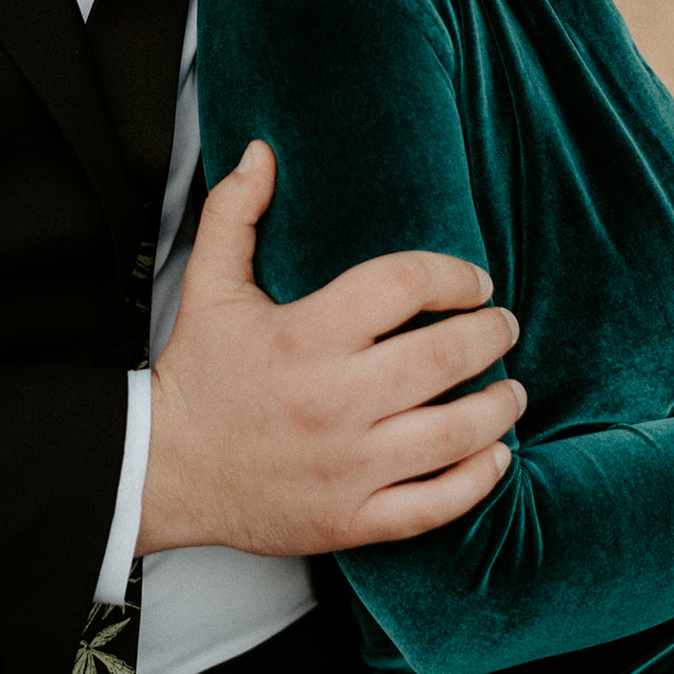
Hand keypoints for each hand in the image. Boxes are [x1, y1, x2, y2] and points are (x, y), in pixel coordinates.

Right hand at [138, 139, 523, 555]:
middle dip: (490, 335)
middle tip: (504, 325)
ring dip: (498, 408)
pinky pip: (434, 505)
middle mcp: (331, 400)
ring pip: (453, 434)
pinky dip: (477, 481)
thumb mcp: (209, 282)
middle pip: (444, 357)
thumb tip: (262, 152)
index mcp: (304, 336)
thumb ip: (235, 210)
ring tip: (513, 389)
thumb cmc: (197, 373)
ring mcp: (345, 466)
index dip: (453, 276)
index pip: (404, 286)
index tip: (474, 280)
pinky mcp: (349, 520)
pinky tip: (497, 456)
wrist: (160, 468)